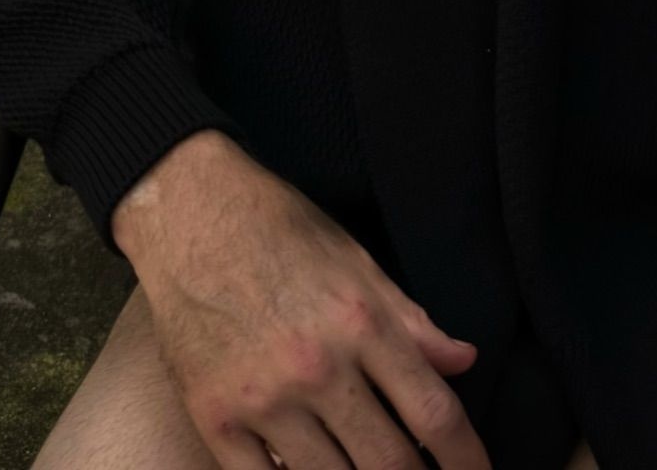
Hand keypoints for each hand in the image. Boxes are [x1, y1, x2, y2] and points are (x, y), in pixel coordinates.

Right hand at [111, 129, 490, 468]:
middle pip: (389, 463)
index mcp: (360, 324)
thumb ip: (411, 319)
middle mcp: (316, 369)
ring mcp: (262, 401)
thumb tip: (464, 361)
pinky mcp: (214, 420)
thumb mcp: (357, 261)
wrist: (189, 212)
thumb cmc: (280, 229)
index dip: (467, 459)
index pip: (433, 413)